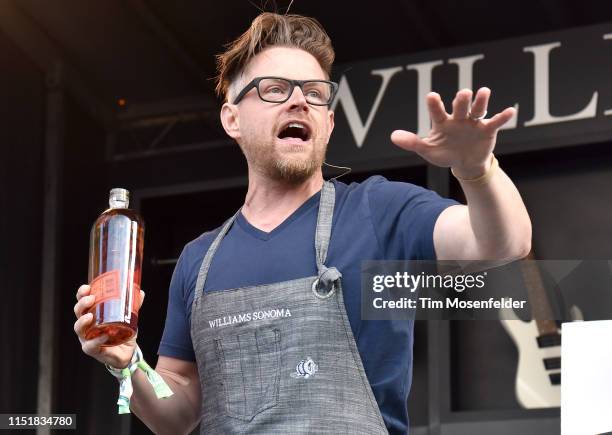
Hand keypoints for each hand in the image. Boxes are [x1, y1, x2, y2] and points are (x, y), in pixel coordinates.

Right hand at [73, 284, 144, 368]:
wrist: (126, 353)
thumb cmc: (122, 333)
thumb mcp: (127, 318)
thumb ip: (133, 306)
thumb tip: (141, 293)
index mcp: (92, 315)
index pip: (82, 302)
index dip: (81, 294)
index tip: (87, 287)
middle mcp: (86, 326)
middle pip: (78, 313)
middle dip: (82, 305)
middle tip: (90, 299)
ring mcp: (87, 338)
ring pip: (79, 329)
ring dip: (82, 322)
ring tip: (90, 316)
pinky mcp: (93, 350)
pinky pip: (90, 346)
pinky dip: (96, 340)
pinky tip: (103, 335)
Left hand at [390, 87, 514, 178]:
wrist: (465, 164)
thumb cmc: (445, 153)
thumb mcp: (428, 150)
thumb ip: (412, 142)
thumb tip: (393, 136)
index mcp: (442, 122)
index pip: (437, 111)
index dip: (435, 104)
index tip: (432, 96)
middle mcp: (458, 118)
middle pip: (460, 106)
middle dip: (462, 100)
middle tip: (463, 94)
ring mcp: (474, 122)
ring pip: (478, 109)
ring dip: (481, 101)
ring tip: (484, 91)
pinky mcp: (487, 130)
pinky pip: (495, 122)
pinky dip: (503, 116)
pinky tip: (510, 111)